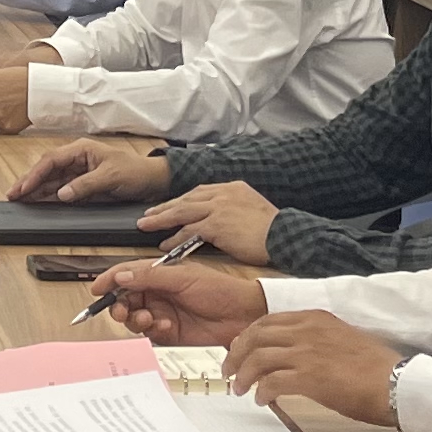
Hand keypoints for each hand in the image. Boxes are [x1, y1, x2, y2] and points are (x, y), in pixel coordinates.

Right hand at [9, 141, 168, 206]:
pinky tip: (38, 203)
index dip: (35, 174)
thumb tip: (62, 193)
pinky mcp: (83, 186)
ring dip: (36, 191)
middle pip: (47, 170)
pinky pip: (61, 191)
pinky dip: (48, 197)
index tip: (23, 187)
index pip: (51, 160)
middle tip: (13, 195)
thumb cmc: (135, 172)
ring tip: (20, 201)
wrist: (153, 182)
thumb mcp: (111, 177)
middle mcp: (77, 159)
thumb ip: (85, 185)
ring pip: (51, 181)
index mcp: (81, 149)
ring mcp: (79, 173)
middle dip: (29, 182)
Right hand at [87, 261, 264, 345]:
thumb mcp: (183, 277)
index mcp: (159, 274)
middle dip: (120, 305)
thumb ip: (150, 277)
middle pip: (125, 299)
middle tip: (123, 310)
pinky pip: (150, 333)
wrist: (244, 315)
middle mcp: (158, 293)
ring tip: (148, 318)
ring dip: (136, 319)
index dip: (109, 281)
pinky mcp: (170, 332)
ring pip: (135, 318)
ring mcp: (163, 313)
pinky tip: (166, 325)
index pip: (126, 275)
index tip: (97, 289)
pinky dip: (154, 330)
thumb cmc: (220, 289)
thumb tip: (121, 276)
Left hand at [138, 181, 281, 264]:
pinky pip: (189, 231)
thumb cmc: (273, 230)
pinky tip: (165, 244)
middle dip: (165, 207)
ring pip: (182, 212)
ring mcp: (219, 207)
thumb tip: (222, 219)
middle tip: (147, 214)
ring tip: (146, 226)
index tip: (168, 206)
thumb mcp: (252, 209)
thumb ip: (234, 208)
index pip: (199, 192)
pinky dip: (175, 237)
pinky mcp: (217, 224)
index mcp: (232, 188)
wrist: (285, 236)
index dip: (181, 200)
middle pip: (186, 198)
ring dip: (162, 219)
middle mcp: (223, 193)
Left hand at [228, 312, 403, 429]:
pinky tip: (261, 400)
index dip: (248, 336)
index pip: (268, 321)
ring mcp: (307, 352)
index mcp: (315, 317)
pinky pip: (272, 382)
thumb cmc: (375, 367)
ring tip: (239, 389)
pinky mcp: (309, 377)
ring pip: (258, 358)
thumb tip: (294, 354)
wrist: (396, 383)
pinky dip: (261, 391)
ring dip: (244, 375)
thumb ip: (315, 339)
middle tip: (229, 371)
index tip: (239, 350)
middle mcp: (307, 329)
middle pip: (256, 336)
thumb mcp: (341, 339)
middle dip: (237, 354)